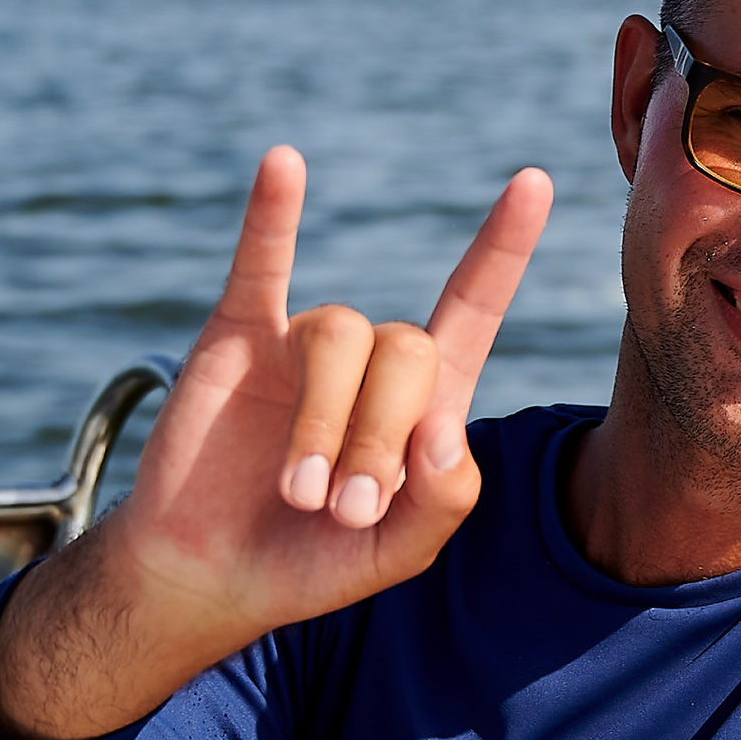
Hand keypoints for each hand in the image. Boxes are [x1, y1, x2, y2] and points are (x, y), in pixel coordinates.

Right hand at [0, 149, 550, 739]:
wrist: (206, 575)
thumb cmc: (310, 562)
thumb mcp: (398, 554)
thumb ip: (444, 501)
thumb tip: (445, 427)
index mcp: (422, 402)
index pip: (472, 310)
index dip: (502, 250)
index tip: (534, 182)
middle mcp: (370, 359)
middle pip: (409, 346)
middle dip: (381, 435)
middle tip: (344, 511)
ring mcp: (304, 341)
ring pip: (341, 335)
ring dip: (326, 422)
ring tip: (299, 495)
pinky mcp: (238, 335)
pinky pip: (260, 262)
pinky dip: (272, 214)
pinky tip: (284, 164)